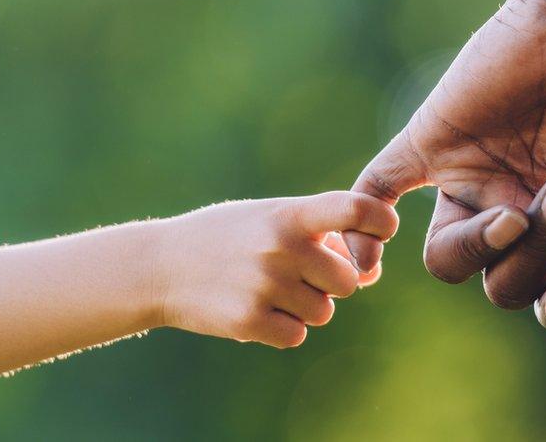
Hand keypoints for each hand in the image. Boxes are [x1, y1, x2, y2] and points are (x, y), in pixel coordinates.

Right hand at [155, 192, 397, 347]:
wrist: (160, 266)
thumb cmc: (228, 238)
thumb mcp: (270, 220)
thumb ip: (321, 238)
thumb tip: (371, 275)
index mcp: (289, 215)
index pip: (354, 210)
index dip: (380, 221)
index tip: (385, 228)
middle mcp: (281, 247)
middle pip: (348, 281)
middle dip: (328, 282)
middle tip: (292, 272)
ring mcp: (265, 285)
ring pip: (324, 312)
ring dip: (304, 307)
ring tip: (266, 288)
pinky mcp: (250, 321)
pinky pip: (296, 336)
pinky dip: (281, 328)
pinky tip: (253, 308)